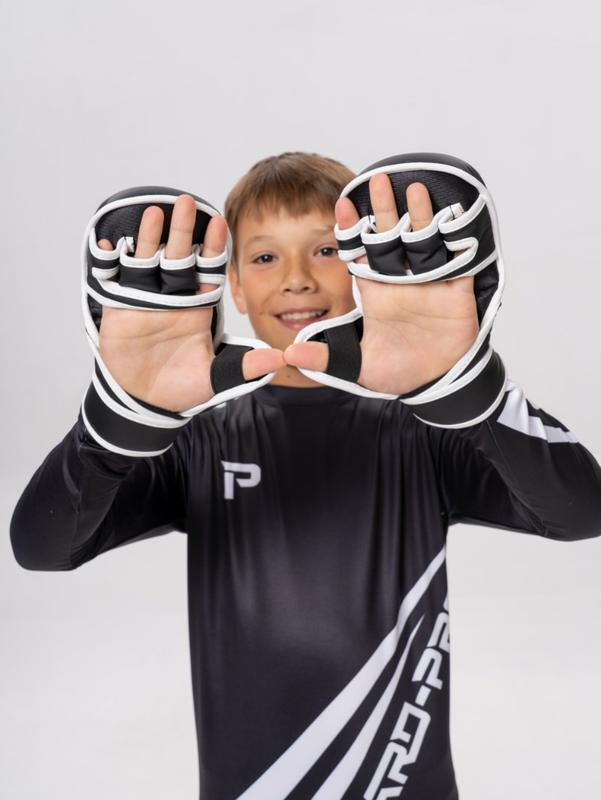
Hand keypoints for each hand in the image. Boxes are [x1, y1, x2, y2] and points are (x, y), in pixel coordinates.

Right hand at [98, 195, 284, 411]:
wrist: (148, 399)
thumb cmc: (183, 386)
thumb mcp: (216, 378)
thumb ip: (245, 367)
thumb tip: (279, 361)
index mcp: (198, 304)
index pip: (208, 269)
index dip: (213, 247)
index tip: (220, 223)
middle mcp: (173, 295)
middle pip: (178, 256)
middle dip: (183, 231)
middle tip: (186, 202)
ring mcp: (145, 298)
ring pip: (147, 260)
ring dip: (150, 238)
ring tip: (153, 213)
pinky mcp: (119, 307)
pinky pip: (113, 279)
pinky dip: (108, 262)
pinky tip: (107, 243)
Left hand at [284, 175, 478, 394]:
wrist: (435, 382)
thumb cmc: (397, 371)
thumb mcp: (357, 367)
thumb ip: (325, 359)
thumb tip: (289, 355)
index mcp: (375, 290)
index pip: (360, 252)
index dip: (351, 229)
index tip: (340, 204)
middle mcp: (400, 279)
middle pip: (391, 236)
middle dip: (385, 209)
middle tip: (378, 179)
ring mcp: (429, 281)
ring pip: (424, 240)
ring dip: (421, 215)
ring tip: (415, 188)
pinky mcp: (456, 289)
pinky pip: (458, 259)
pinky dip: (457, 239)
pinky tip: (453, 216)